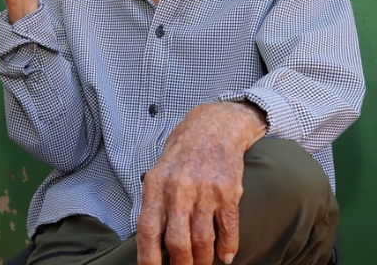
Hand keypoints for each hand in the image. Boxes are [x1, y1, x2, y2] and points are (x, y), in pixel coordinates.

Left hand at [137, 102, 266, 264]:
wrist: (215, 125)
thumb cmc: (184, 151)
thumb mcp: (159, 171)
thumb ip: (155, 203)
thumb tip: (151, 241)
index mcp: (157, 185)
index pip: (148, 230)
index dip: (148, 258)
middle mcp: (179, 189)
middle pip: (178, 242)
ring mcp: (205, 191)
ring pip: (202, 241)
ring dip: (203, 261)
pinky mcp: (228, 191)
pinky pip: (228, 229)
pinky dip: (227, 247)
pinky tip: (225, 257)